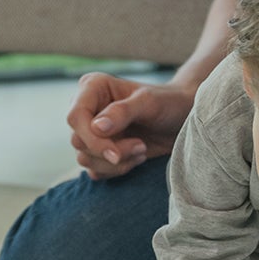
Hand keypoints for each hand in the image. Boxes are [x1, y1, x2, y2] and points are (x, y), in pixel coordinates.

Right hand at [65, 73, 193, 178]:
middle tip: (140, 146)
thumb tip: (96, 127)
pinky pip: (95, 171)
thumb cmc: (168, 103)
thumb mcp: (149, 103)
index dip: (92, 139)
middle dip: (110, 151)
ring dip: (116, 162)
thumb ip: (122, 112)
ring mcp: (92, 132)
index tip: (116, 153)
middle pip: (78, 141)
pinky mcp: (100, 151)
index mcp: (92, 88)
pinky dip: (116, 170)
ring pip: (85, 159)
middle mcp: (88, 109)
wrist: (182, 118)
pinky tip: (137, 157)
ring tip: (141, 149)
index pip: (75, 117)